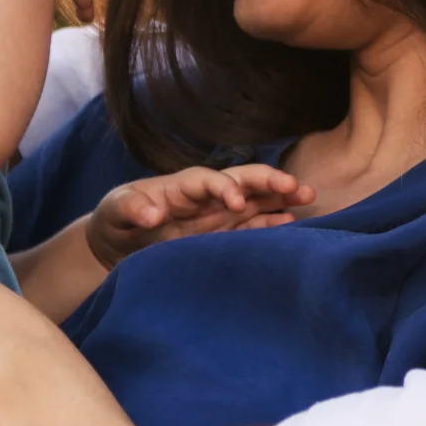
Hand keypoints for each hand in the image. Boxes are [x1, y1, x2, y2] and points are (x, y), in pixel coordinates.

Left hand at [88, 165, 315, 268]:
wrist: (116, 245)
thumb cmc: (116, 220)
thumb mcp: (116, 211)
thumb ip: (131, 209)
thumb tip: (153, 215)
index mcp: (184, 186)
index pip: (211, 180)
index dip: (226, 188)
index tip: (238, 204)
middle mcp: (208, 197)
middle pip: (244, 181)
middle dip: (271, 181)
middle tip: (298, 187)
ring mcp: (219, 215)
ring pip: (257, 200)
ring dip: (282, 197)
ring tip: (309, 198)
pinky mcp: (223, 235)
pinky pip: (253, 227)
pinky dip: (272, 224)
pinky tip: (292, 224)